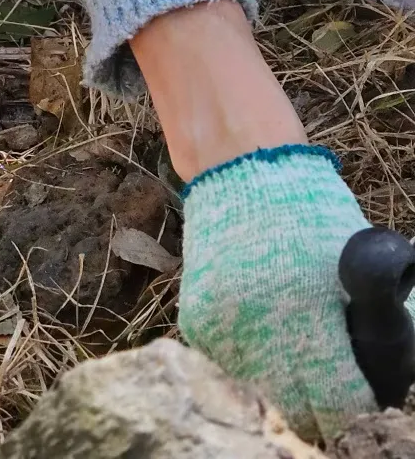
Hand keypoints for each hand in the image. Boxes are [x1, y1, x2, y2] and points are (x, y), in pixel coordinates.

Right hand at [179, 145, 396, 441]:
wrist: (237, 166)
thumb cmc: (308, 212)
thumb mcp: (357, 262)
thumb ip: (371, 317)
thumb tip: (378, 368)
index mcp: (309, 319)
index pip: (340, 400)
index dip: (354, 401)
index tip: (356, 390)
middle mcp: (260, 332)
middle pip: (298, 409)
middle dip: (316, 401)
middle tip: (326, 381)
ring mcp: (223, 329)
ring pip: (260, 392)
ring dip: (277, 382)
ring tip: (291, 354)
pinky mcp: (198, 323)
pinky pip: (229, 364)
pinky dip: (246, 358)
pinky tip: (259, 332)